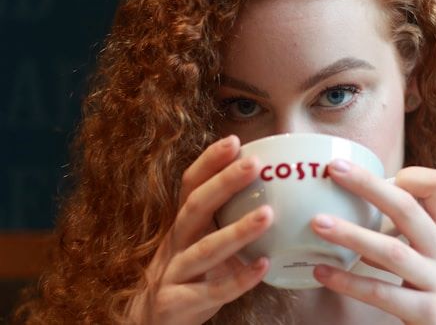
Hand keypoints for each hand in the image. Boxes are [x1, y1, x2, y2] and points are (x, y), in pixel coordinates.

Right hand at [126, 135, 272, 324]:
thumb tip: (271, 191)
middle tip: (253, 164)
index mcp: (182, 224)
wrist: (152, 320)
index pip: (190, 185)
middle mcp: (175, 243)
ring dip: (236, 232)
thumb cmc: (188, 273)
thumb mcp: (199, 241)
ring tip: (267, 215)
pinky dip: (238, 280)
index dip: (209, 162)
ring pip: (204, 250)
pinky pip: (212, 291)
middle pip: (195, 208)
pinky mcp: (178, 303)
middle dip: (223, 184)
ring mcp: (174, 273)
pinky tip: (262, 266)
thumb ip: (224, 219)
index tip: (234, 141)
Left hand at [310, 161, 435, 324]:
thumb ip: (414, 241)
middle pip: (408, 209)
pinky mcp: (430, 314)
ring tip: (318, 222)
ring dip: (352, 234)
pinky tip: (324, 272)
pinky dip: (351, 283)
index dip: (413, 175)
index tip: (384, 173)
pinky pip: (384, 294)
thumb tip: (362, 224)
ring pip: (392, 251)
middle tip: (335, 169)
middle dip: (369, 186)